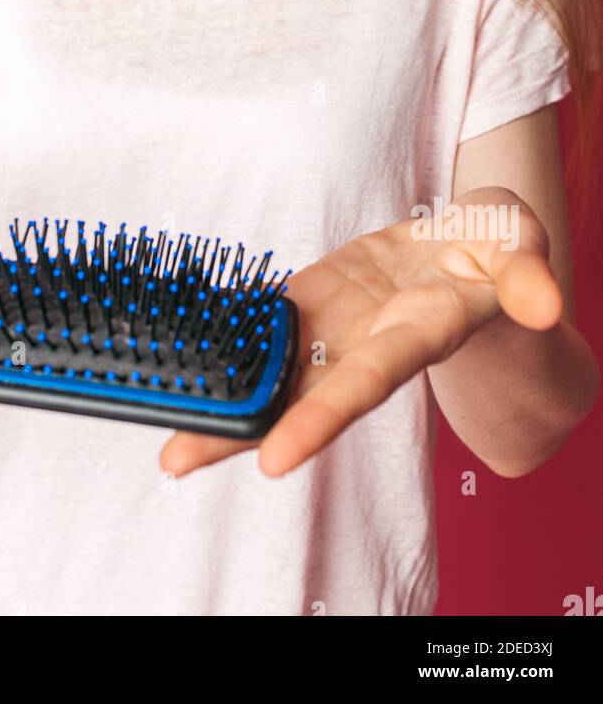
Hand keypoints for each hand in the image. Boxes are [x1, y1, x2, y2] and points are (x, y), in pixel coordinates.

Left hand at [160, 188, 561, 478]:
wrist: (466, 247)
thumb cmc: (496, 249)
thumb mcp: (521, 242)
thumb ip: (526, 271)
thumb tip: (543, 303)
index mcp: (417, 331)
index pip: (365, 382)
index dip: (321, 418)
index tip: (275, 462)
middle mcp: (365, 343)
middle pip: (301, 395)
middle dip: (244, 430)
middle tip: (177, 460)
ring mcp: (334, 325)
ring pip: (272, 370)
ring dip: (219, 401)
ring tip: (161, 434)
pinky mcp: (310, 299)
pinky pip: (261, 325)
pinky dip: (220, 345)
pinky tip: (173, 365)